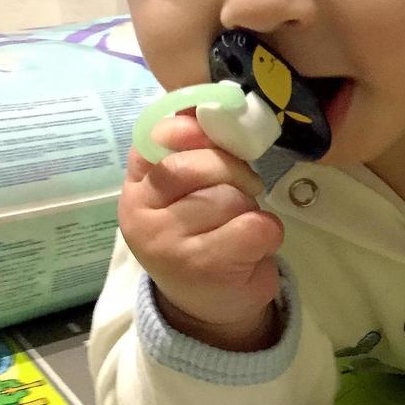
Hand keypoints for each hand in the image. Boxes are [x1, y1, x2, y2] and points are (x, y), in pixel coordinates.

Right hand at [118, 112, 283, 350]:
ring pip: (231, 196)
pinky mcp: (204, 267)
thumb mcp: (190, 190)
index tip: (215, 140)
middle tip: (242, 192)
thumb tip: (217, 100)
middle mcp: (141, 214)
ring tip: (238, 227)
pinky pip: (255, 226)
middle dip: (234, 172)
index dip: (194, 131)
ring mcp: (169, 243)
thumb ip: (196, 148)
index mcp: (137, 187)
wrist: (209, 305)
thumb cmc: (203, 232)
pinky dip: (267, 232)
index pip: (158, 138)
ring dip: (250, 208)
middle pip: (202, 164)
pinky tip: (252, 248)